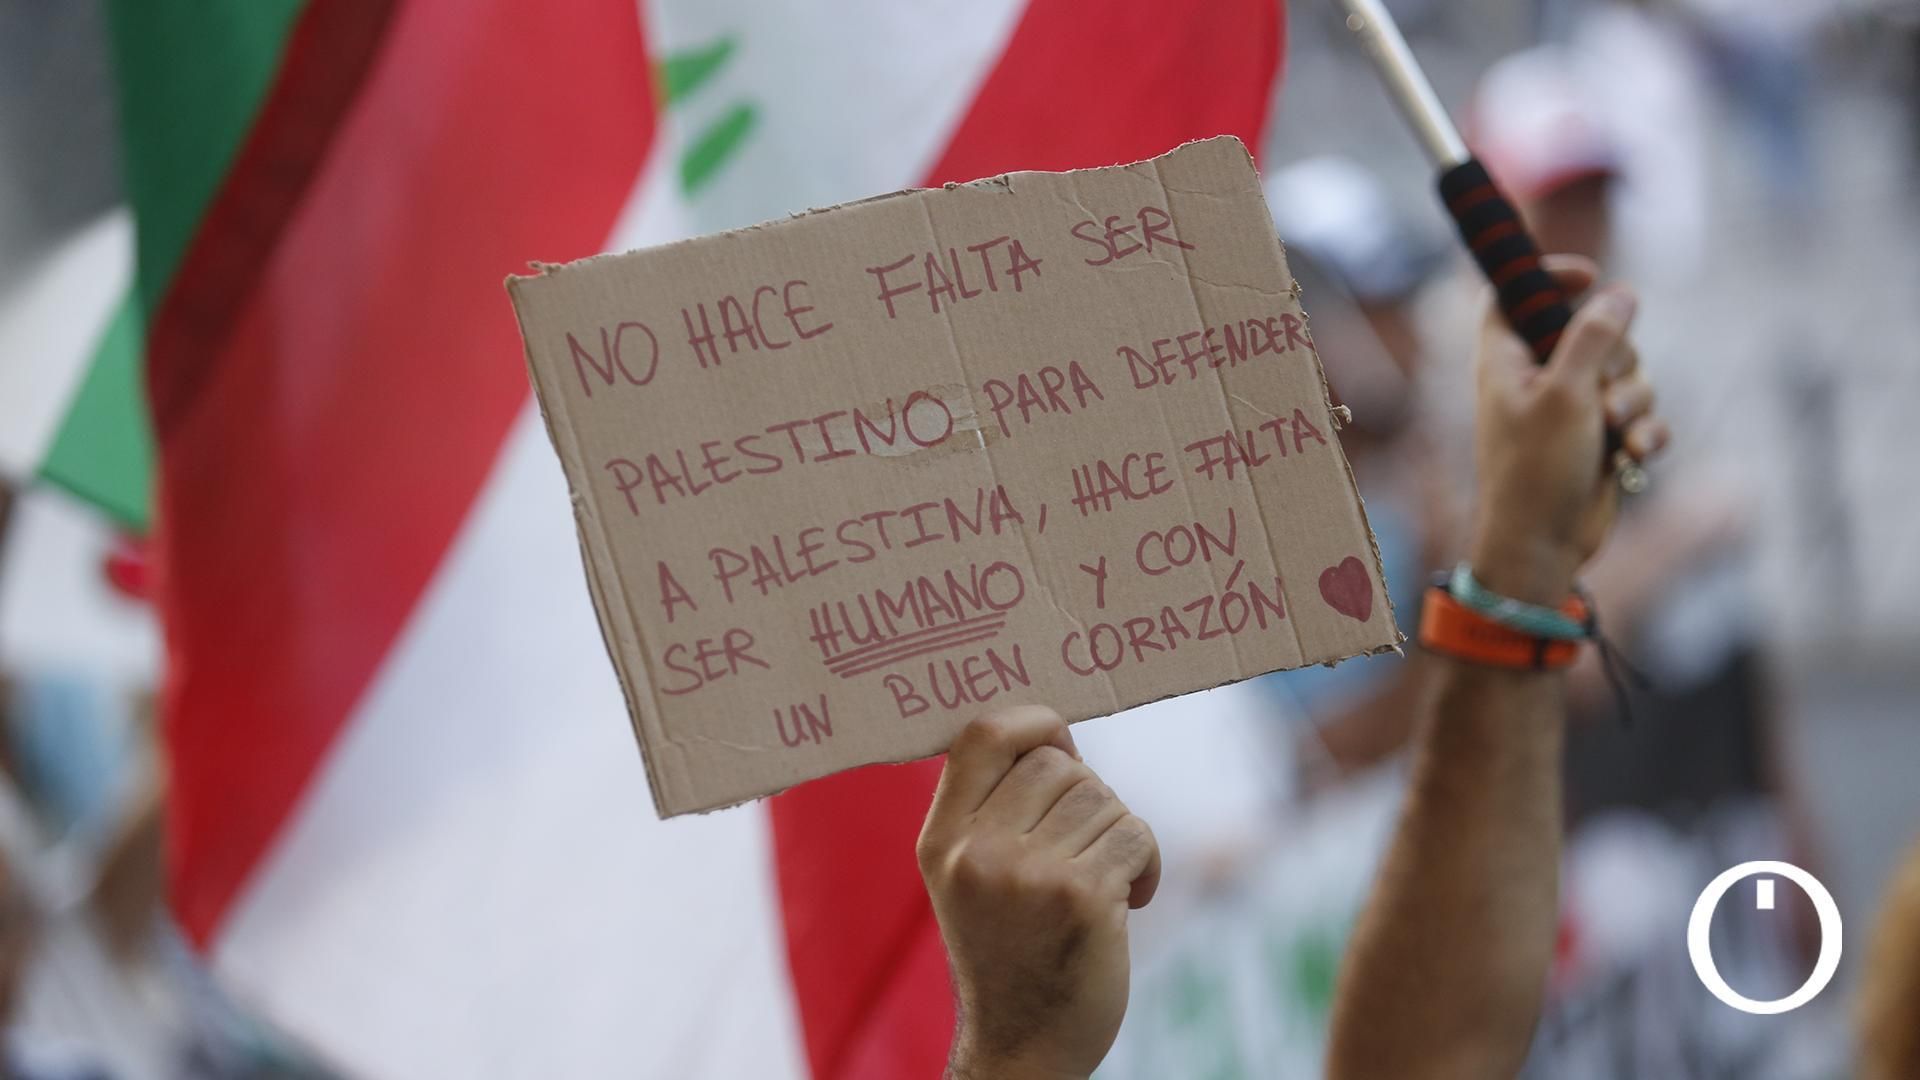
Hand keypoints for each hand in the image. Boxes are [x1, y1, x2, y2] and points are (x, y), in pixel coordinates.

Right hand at [918, 706, 1159, 1079]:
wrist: (1021, 1048)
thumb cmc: (1008, 954)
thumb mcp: (970, 877)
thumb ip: (993, 810)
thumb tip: (1053, 735)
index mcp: (941, 839)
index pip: (981, 735)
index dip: (1033, 721)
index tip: (1060, 742)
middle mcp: (975, 851)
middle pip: (1057, 764)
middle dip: (1088, 795)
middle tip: (1087, 844)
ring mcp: (1027, 874)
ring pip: (1103, 799)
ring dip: (1118, 833)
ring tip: (1106, 878)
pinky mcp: (1080, 898)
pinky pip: (1135, 835)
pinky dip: (1147, 863)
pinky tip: (1134, 898)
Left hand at [1470, 257, 1668, 602]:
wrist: (1544, 546)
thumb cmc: (1537, 470)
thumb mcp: (1566, 393)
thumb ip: (1593, 337)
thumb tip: (1620, 293)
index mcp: (1506, 357)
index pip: (1515, 293)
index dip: (1547, 275)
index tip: (1588, 276)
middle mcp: (1537, 376)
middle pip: (1593, 329)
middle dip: (1617, 359)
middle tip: (1601, 396)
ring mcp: (1572, 407)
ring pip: (1626, 373)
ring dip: (1633, 402)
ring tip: (1614, 433)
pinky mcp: (1601, 436)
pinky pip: (1640, 414)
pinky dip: (1643, 432)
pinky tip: (1634, 456)